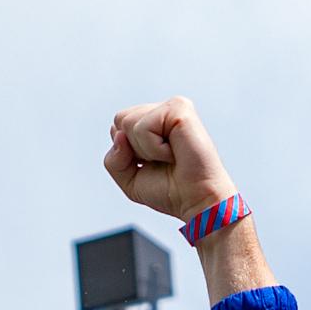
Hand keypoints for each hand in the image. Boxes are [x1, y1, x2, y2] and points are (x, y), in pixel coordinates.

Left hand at [102, 98, 237, 221]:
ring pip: (129, 122)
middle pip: (121, 120)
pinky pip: (144, 127)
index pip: (118, 124)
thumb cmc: (170, 191)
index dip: (128, 151)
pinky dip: (154, 148)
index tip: (153, 163)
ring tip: (170, 156)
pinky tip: (175, 152)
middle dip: (134, 149)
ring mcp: (173, 107)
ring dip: (146, 150)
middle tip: (162, 160)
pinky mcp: (180, 109)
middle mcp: (163, 110)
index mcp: (154, 121)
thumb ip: (113, 159)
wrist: (196, 202)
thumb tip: (119, 135)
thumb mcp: (129, 179)